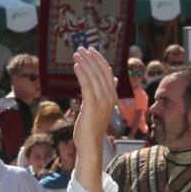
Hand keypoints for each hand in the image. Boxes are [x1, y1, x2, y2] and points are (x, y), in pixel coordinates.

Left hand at [72, 47, 115, 191]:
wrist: (89, 145)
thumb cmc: (91, 127)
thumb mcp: (99, 106)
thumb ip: (105, 91)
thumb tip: (114, 79)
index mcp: (112, 95)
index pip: (107, 73)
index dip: (99, 60)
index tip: (90, 50)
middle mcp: (110, 96)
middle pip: (101, 71)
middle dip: (91, 58)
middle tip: (81, 47)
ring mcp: (103, 101)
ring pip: (94, 76)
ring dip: (85, 63)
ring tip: (77, 53)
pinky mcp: (93, 105)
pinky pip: (88, 85)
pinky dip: (82, 73)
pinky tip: (76, 66)